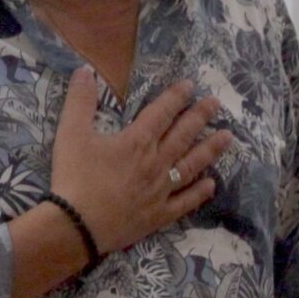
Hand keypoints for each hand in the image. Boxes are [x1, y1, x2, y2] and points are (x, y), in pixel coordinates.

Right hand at [52, 71, 231, 255]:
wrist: (77, 226)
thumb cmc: (74, 178)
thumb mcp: (70, 135)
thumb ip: (79, 102)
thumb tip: (84, 70)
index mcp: (136, 141)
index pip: (161, 113)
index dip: (176, 97)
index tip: (190, 86)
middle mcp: (156, 162)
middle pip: (183, 135)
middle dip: (200, 117)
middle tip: (216, 104)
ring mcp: (161, 190)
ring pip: (191, 165)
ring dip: (210, 150)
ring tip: (227, 137)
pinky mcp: (158, 214)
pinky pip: (185, 201)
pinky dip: (199, 193)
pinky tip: (212, 185)